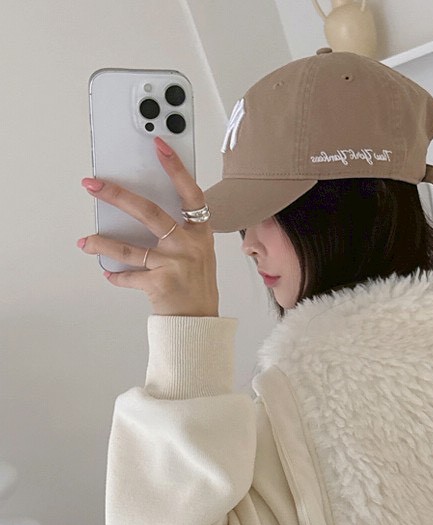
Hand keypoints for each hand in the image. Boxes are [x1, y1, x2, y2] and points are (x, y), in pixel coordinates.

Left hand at [78, 137, 218, 316]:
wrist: (199, 322)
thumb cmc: (195, 284)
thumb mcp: (196, 252)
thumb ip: (177, 230)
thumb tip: (138, 207)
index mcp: (200, 233)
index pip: (190, 193)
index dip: (176, 168)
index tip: (159, 145)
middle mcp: (188, 246)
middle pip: (149, 213)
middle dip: (117, 196)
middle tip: (93, 184)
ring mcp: (174, 264)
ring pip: (129, 248)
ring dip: (102, 244)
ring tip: (83, 241)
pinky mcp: (160, 283)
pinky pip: (129, 274)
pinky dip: (115, 275)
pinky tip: (107, 272)